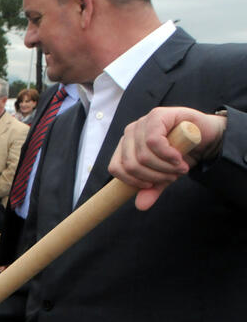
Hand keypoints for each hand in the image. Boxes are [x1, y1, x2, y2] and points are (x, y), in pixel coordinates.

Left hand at [108, 106, 227, 209]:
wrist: (205, 137)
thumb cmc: (181, 154)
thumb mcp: (164, 175)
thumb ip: (152, 188)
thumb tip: (140, 206)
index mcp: (126, 146)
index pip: (115, 168)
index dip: (133, 181)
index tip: (151, 185)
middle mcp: (131, 133)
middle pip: (130, 164)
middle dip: (154, 176)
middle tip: (172, 176)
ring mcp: (143, 123)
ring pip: (143, 155)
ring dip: (164, 167)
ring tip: (179, 168)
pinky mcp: (158, 116)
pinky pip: (154, 142)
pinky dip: (168, 156)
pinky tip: (178, 159)